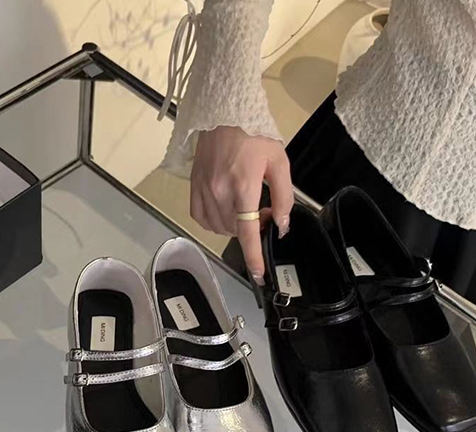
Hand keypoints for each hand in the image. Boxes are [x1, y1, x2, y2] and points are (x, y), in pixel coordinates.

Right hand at [190, 126, 293, 284]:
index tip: (258, 275)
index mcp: (243, 186)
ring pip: (219, 228)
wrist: (222, 112)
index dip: (253, 257)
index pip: (248, 232)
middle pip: (235, 231)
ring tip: (245, 208)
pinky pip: (202, 219)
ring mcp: (203, 191)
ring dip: (235, 226)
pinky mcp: (193, 189)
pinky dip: (215, 222)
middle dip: (251, 229)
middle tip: (263, 212)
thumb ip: (283, 196)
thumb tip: (281, 225)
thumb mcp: (278, 161)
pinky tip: (225, 210)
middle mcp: (219, 192)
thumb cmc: (253, 133)